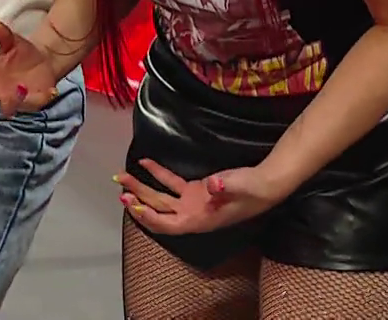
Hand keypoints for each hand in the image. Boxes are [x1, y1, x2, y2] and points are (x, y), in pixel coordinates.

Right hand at [0, 21, 61, 115]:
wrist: (42, 61)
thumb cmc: (19, 52)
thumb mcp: (12, 42)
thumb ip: (4, 35)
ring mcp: (12, 99)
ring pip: (7, 108)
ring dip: (12, 102)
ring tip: (21, 87)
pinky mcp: (31, 102)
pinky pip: (34, 104)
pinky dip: (42, 98)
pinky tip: (50, 90)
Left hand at [116, 158, 283, 236]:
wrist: (267, 184)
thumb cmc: (254, 189)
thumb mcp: (240, 187)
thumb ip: (225, 187)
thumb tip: (212, 186)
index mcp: (201, 220)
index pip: (169, 225)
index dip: (150, 219)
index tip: (135, 207)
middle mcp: (192, 215)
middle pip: (159, 212)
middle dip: (139, 202)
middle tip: (121, 190)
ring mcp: (192, 203)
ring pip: (162, 198)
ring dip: (143, 189)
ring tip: (124, 177)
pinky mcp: (195, 190)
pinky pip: (172, 183)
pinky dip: (159, 174)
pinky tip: (146, 162)